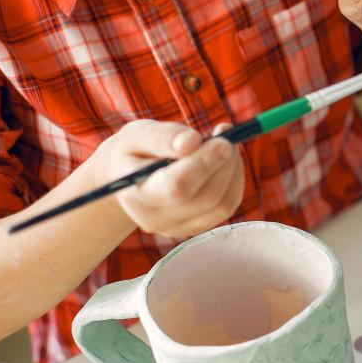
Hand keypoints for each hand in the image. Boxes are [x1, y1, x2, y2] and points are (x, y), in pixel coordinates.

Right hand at [86, 120, 244, 237]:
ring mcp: (177, 228)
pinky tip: (225, 161)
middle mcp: (156, 219)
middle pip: (206, 197)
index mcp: (136, 195)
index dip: (205, 163)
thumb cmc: (134, 150)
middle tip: (225, 134)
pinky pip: (228, 206)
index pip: (177, 187)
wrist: (127, 178)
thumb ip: (162, 137)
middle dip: (224, 163)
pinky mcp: (196, 227)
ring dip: (233, 169)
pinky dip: (234, 180)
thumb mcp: (138, 134)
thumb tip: (191, 141)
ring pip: (223, 204)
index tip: (224, 140)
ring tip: (224, 143)